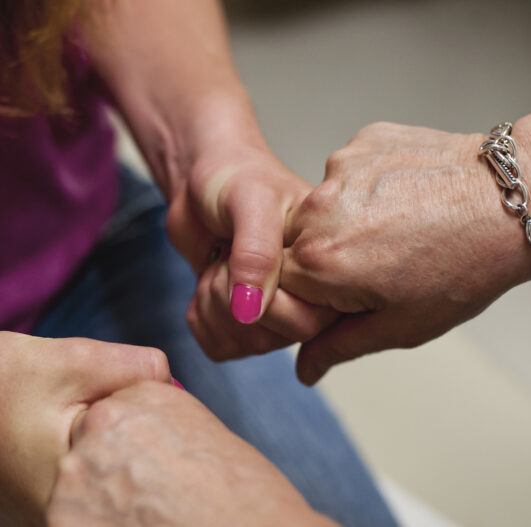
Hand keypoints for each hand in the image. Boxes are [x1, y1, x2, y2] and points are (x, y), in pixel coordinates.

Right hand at [0, 332, 171, 526]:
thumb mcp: (74, 358)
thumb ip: (135, 367)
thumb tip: (175, 378)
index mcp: (66, 501)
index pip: (145, 500)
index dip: (173, 468)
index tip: (189, 443)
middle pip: (122, 516)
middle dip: (146, 481)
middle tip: (173, 448)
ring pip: (94, 518)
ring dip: (112, 488)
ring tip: (135, 453)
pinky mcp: (18, 522)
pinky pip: (69, 514)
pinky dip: (85, 492)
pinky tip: (93, 463)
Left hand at [45, 381, 312, 526]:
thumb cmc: (247, 508)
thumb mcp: (213, 443)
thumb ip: (167, 442)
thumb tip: (158, 465)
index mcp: (140, 397)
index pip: (116, 421)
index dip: (134, 459)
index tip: (155, 483)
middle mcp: (96, 425)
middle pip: (87, 456)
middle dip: (108, 487)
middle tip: (147, 519)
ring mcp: (71, 475)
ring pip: (73, 502)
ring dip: (99, 524)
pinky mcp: (57, 524)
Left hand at [166, 142, 338, 359]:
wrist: (202, 181)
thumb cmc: (237, 175)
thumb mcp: (251, 199)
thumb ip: (257, 251)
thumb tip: (252, 309)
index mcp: (330, 268)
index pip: (307, 322)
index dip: (264, 296)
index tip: (244, 253)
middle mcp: (311, 298)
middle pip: (272, 340)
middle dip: (231, 298)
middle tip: (227, 256)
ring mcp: (277, 315)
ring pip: (241, 345)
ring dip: (212, 303)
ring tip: (222, 261)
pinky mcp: (244, 323)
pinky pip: (219, 347)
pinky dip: (200, 316)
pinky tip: (210, 281)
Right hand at [283, 122, 530, 384]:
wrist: (519, 200)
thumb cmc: (466, 266)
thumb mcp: (400, 326)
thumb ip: (338, 347)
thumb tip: (304, 369)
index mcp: (318, 263)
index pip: (280, 288)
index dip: (312, 298)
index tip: (348, 298)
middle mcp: (318, 209)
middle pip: (293, 244)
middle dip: (324, 259)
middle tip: (381, 265)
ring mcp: (340, 169)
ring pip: (320, 207)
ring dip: (346, 221)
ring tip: (401, 230)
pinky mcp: (363, 140)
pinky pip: (347, 173)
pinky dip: (369, 188)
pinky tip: (408, 200)